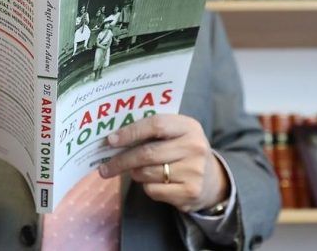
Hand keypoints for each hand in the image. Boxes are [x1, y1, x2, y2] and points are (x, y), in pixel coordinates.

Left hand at [98, 114, 228, 212]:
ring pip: (147, 173)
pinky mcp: (190, 192)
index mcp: (188, 126)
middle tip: (104, 167)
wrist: (212, 180)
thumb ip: (151, 131)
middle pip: (147, 153)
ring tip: (135, 170)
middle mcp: (194, 147)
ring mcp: (194, 170)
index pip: (155, 125)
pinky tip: (153, 182)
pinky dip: (146, 187)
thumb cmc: (183, 151)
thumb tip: (113, 139)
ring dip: (134, 173)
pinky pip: (153, 190)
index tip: (110, 141)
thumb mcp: (175, 134)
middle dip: (121, 160)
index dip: (130, 132)